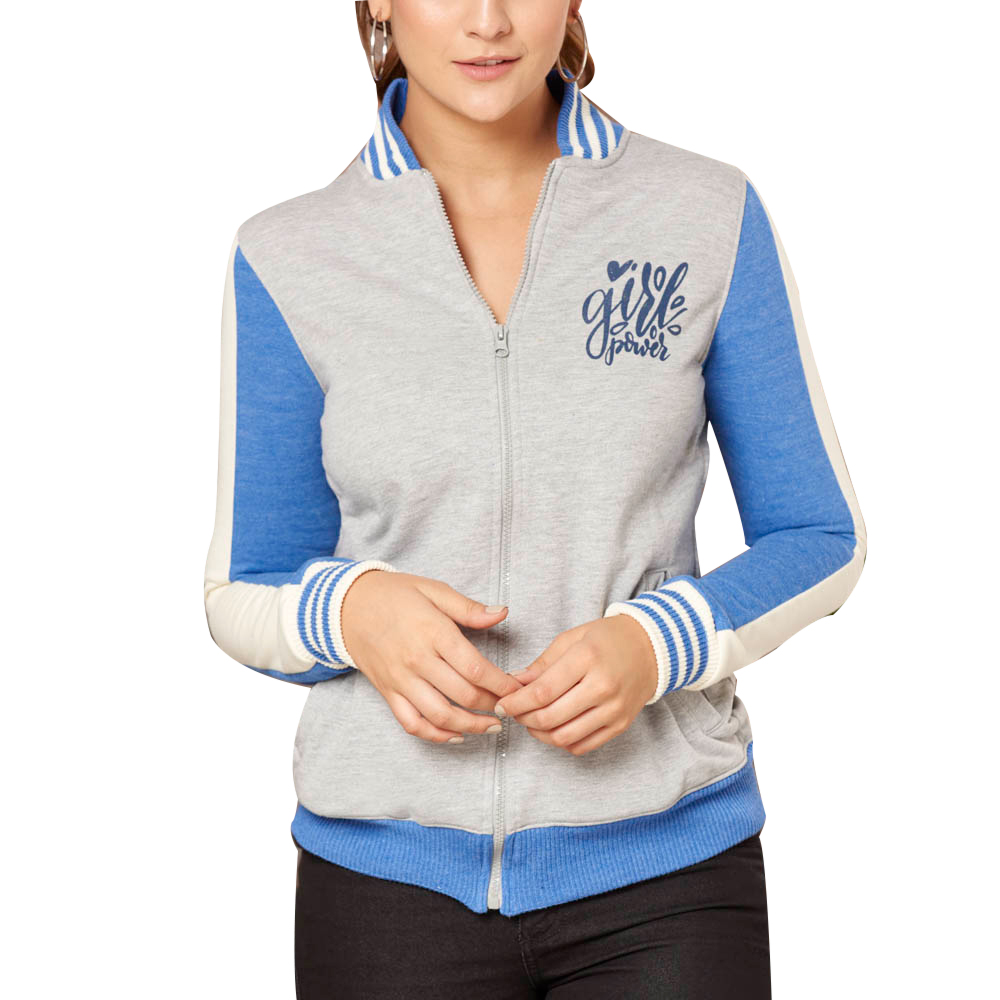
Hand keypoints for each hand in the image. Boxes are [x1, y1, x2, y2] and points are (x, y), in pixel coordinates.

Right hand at [342, 571, 527, 743]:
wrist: (347, 606)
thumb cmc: (395, 594)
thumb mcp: (433, 590)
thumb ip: (468, 608)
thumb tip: (502, 613)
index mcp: (433, 632)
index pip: (476, 669)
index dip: (502, 685)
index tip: (518, 690)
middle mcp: (417, 660)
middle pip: (464, 695)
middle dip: (494, 706)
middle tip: (512, 708)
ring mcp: (401, 680)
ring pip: (441, 716)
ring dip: (471, 727)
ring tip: (493, 727)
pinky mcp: (388, 693)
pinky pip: (412, 724)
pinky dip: (436, 736)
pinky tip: (457, 735)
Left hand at [492, 615, 657, 755]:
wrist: (651, 648)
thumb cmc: (607, 639)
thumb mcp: (572, 638)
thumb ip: (542, 663)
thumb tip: (514, 682)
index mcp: (587, 658)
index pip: (542, 691)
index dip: (516, 702)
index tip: (502, 704)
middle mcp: (603, 686)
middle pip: (550, 717)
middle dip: (523, 719)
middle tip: (513, 713)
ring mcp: (614, 709)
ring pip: (564, 737)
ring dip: (539, 734)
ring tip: (530, 722)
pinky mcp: (620, 725)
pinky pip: (583, 746)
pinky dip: (561, 742)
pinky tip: (553, 729)